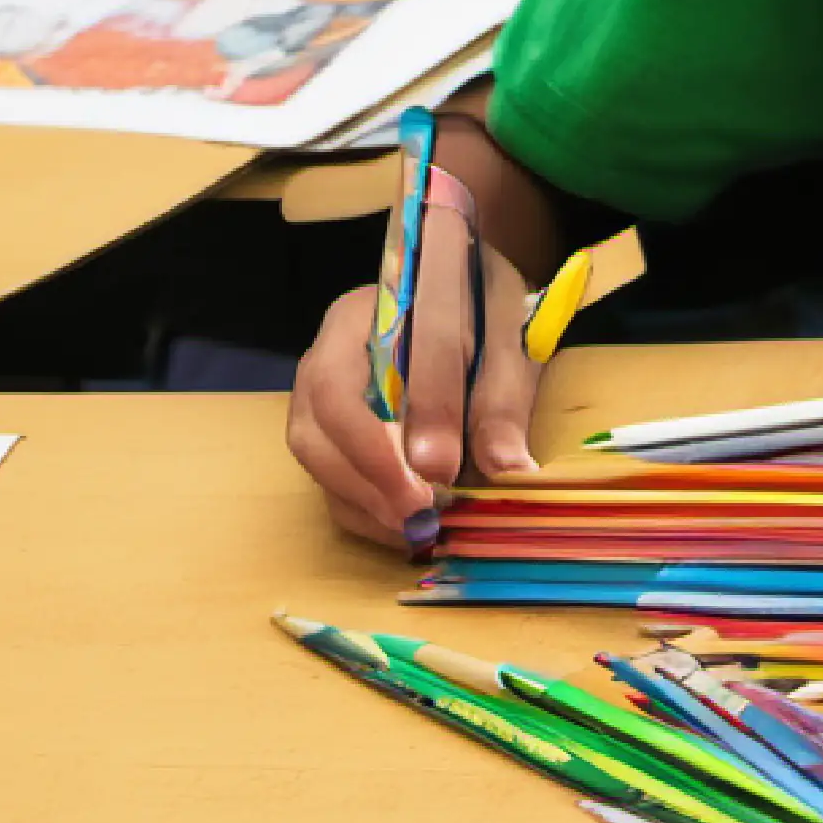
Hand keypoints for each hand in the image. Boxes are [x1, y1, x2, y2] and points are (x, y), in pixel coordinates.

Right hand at [286, 231, 541, 547]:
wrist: (465, 294)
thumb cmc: (486, 312)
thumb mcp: (508, 341)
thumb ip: (504, 398)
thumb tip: (509, 466)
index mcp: (375, 306)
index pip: (381, 361)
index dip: (410, 420)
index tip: (442, 471)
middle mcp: (332, 345)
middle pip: (324, 411)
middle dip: (370, 470)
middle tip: (421, 511)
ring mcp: (318, 388)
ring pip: (314, 448)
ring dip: (362, 497)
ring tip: (416, 527)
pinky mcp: (323, 427)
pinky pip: (324, 473)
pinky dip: (359, 508)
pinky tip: (402, 527)